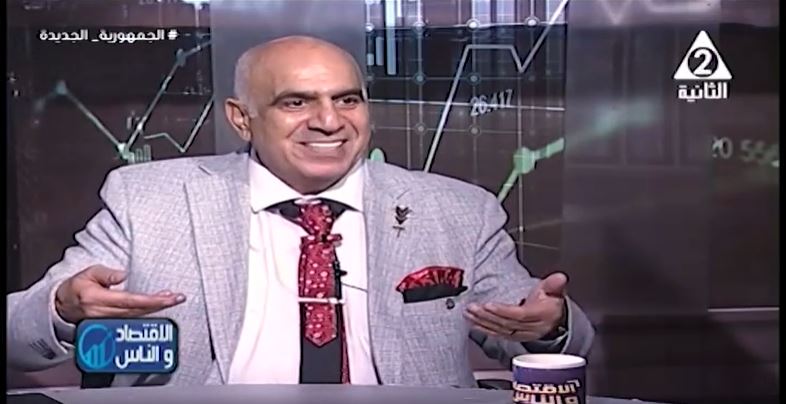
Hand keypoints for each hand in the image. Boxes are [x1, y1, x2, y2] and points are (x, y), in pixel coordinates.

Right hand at [54, 265, 185, 323]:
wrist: (63, 307)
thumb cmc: (77, 288)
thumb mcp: (88, 273)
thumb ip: (105, 274)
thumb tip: (123, 275)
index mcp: (97, 299)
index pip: (129, 301)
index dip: (150, 301)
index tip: (167, 297)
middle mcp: (103, 314)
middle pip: (137, 311)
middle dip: (159, 305)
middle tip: (178, 298)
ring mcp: (108, 322)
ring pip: (137, 317)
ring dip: (156, 309)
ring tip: (173, 299)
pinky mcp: (111, 325)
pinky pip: (133, 319)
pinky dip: (148, 313)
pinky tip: (159, 306)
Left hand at [464, 272, 566, 341]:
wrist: (554, 318)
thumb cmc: (551, 302)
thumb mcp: (555, 290)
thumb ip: (555, 284)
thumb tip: (559, 278)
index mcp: (541, 316)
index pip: (520, 315)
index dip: (503, 311)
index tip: (488, 305)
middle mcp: (531, 328)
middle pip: (506, 324)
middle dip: (487, 316)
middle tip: (472, 307)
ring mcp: (521, 334)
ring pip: (500, 331)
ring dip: (482, 322)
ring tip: (468, 313)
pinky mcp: (513, 337)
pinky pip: (497, 335)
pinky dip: (484, 329)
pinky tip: (473, 323)